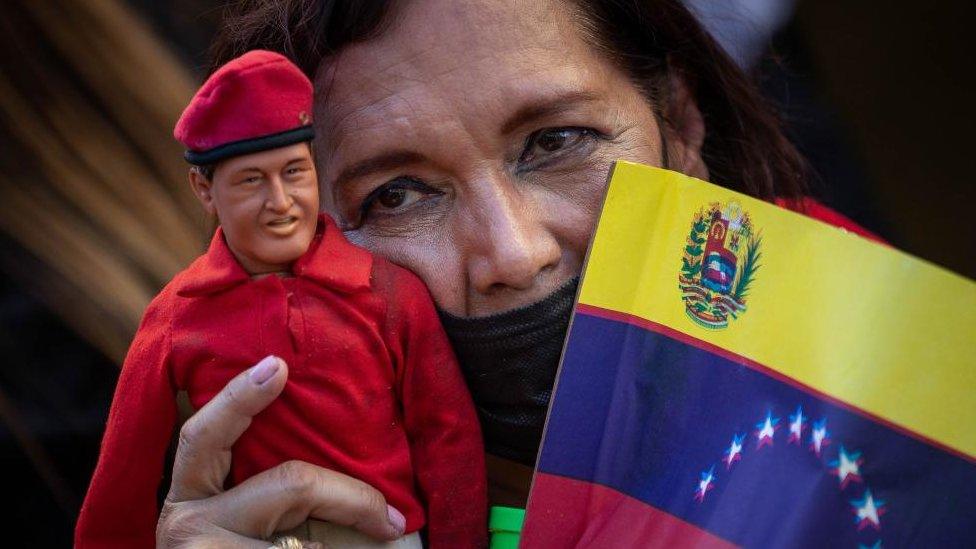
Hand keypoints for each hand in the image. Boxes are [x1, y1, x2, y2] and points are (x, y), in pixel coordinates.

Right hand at [156, 355, 406, 547]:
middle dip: (351, 497)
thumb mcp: (247, 515)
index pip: (206, 435)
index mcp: (191, 490)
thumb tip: (349, 470)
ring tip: (369, 542)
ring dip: (339, 547)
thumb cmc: (246, 546)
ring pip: (305, 545)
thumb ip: (275, 486)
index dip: (240, 397)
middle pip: (291, 484)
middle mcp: (186, 521)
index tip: (278, 366)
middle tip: (391, 521)